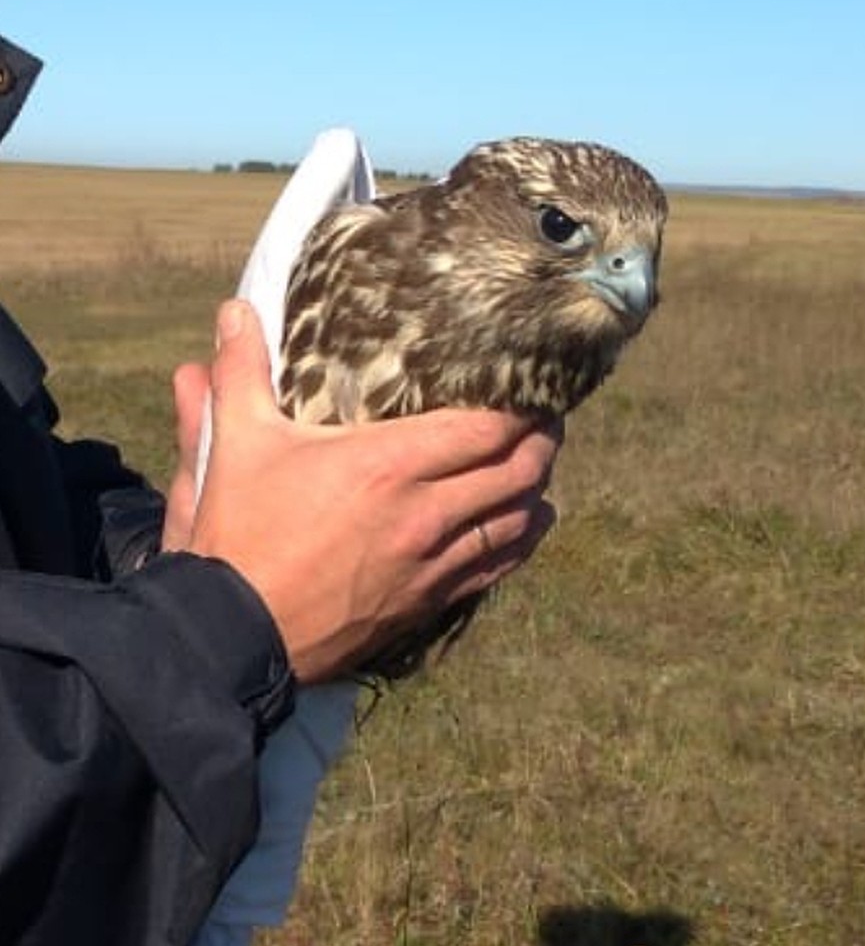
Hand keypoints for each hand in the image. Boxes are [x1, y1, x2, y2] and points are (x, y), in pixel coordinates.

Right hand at [175, 300, 558, 682]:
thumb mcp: (233, 445)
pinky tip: (530, 525)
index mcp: (387, 464)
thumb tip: (234, 309)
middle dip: (543, 441)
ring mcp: (433, 563)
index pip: (486, 428)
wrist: (233, 636)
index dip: (523, 407)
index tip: (536, 385)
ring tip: (542, 465)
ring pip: (518, 521)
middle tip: (549, 419)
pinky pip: (497, 567)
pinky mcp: (429, 602)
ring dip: (537, 490)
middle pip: (518, 471)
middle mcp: (425, 513)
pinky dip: (522, 540)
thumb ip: (240, 373)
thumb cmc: (235, 536)